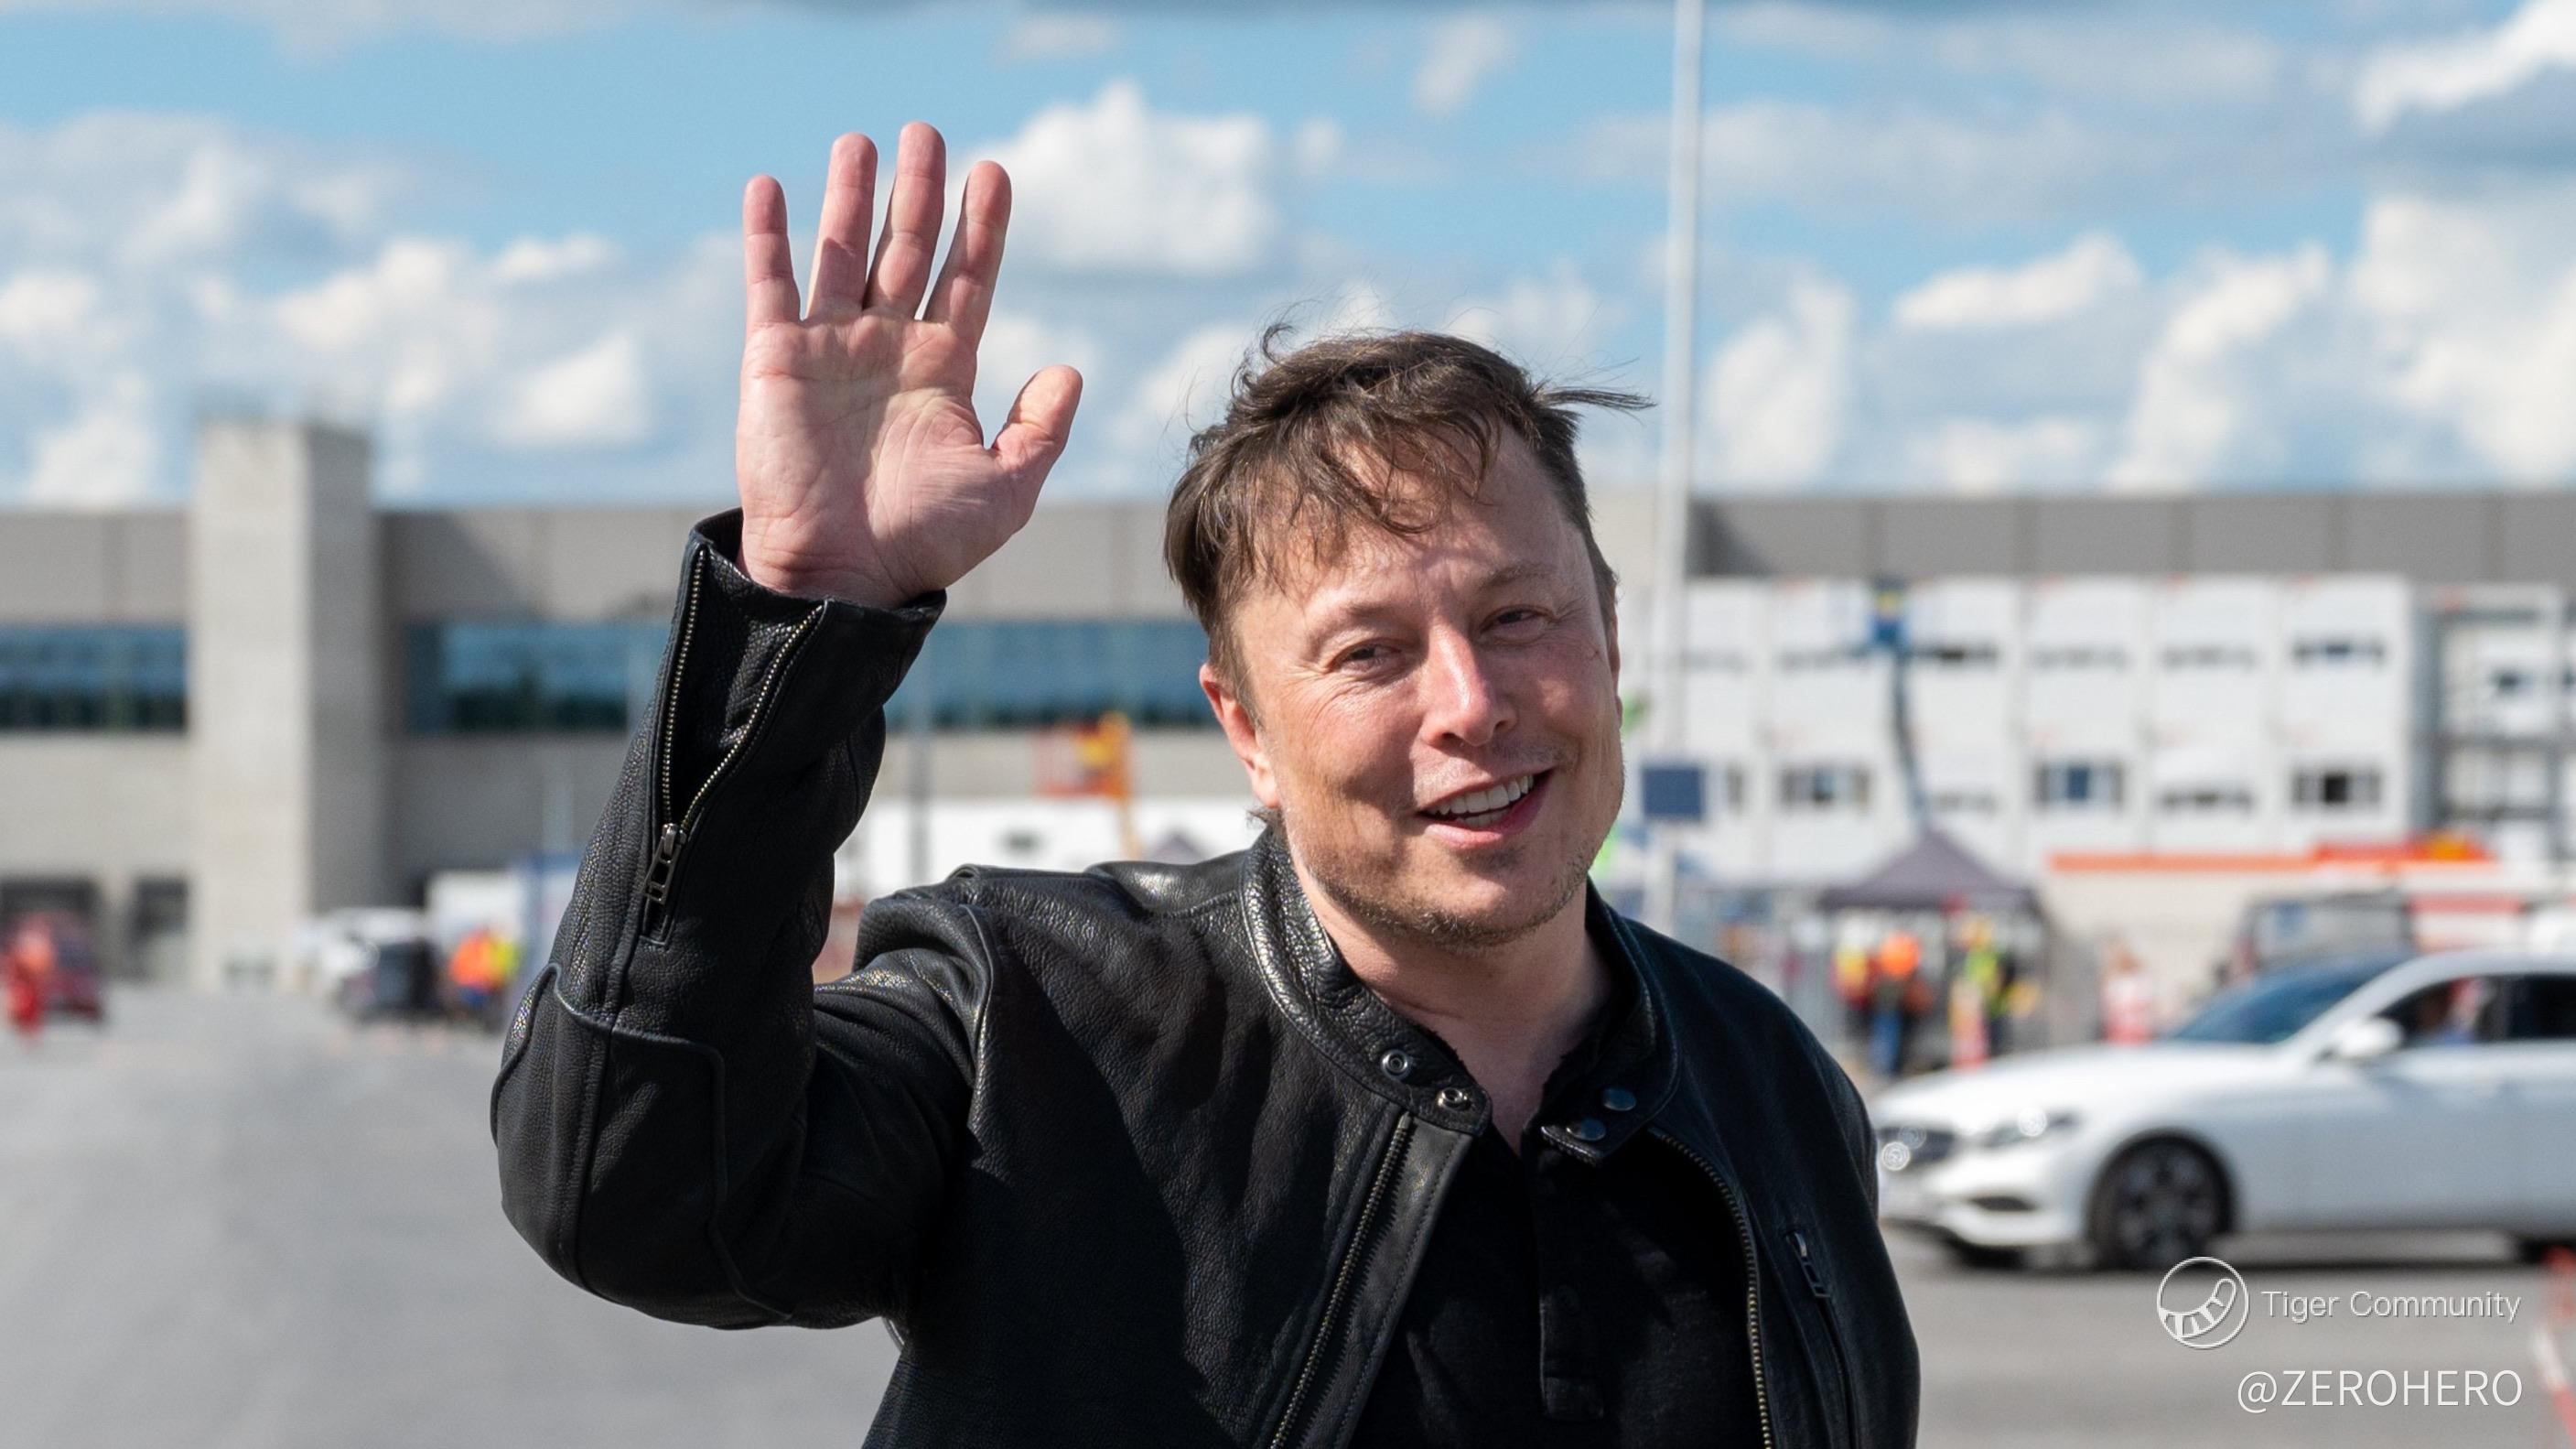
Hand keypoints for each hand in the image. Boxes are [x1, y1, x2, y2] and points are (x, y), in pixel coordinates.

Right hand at [734, 123, 1082, 606]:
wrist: (842, 578)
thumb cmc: (922, 543)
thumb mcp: (1005, 491)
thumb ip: (1040, 431)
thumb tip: (1067, 370)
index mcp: (942, 372)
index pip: (967, 280)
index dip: (982, 228)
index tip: (995, 173)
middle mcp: (887, 348)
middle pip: (908, 250)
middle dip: (919, 192)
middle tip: (928, 133)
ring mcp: (830, 349)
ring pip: (843, 252)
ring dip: (851, 196)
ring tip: (863, 141)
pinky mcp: (775, 360)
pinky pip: (770, 284)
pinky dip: (768, 236)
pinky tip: (771, 187)